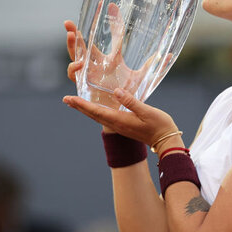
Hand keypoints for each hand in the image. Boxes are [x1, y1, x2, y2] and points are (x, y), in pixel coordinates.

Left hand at [63, 88, 178, 146]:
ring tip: (75, 102)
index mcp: (120, 120)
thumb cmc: (159, 125)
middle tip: (65, 99)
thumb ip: (132, 102)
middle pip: (93, 114)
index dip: (82, 104)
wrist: (166, 140)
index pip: (96, 111)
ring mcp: (120, 126)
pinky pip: (105, 117)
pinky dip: (95, 111)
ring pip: (98, 116)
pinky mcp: (124, 125)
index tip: (69, 99)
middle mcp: (117, 124)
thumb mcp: (147, 111)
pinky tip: (95, 108)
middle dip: (79, 106)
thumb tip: (117, 91)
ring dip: (85, 109)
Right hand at [64, 2, 167, 101]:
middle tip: (69, 22)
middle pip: (84, 44)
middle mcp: (98, 64)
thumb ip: (152, 66)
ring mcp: (90, 73)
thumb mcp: (142, 78)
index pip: (112, 36)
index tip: (110, 5)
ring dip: (73, 47)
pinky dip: (74, 69)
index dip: (112, 21)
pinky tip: (79, 64)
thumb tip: (169, 55)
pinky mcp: (85, 84)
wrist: (122, 114)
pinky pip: (75, 75)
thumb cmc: (129, 94)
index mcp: (113, 59)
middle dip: (75, 33)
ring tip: (73, 36)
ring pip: (76, 56)